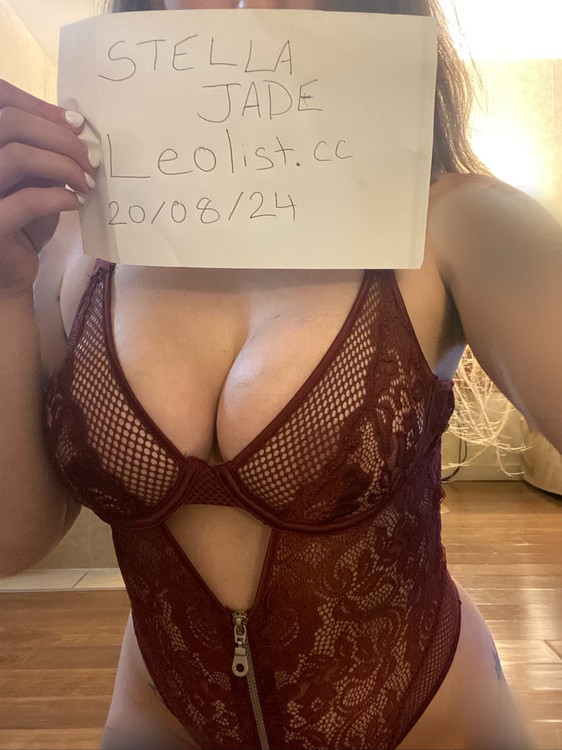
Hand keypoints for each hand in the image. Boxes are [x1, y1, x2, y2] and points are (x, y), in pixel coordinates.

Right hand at [0, 79, 98, 295]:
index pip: (1, 101)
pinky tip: (76, 203)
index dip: (39, 105)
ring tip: (87, 182)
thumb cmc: (22, 224)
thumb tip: (74, 124)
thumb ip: (43, 152)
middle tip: (91, 158)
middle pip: (11, 122)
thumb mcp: (33, 180)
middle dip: (60, 136)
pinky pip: (27, 201)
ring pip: (19, 155)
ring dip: (64, 165)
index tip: (76, 124)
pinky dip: (59, 198)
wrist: (9, 274)